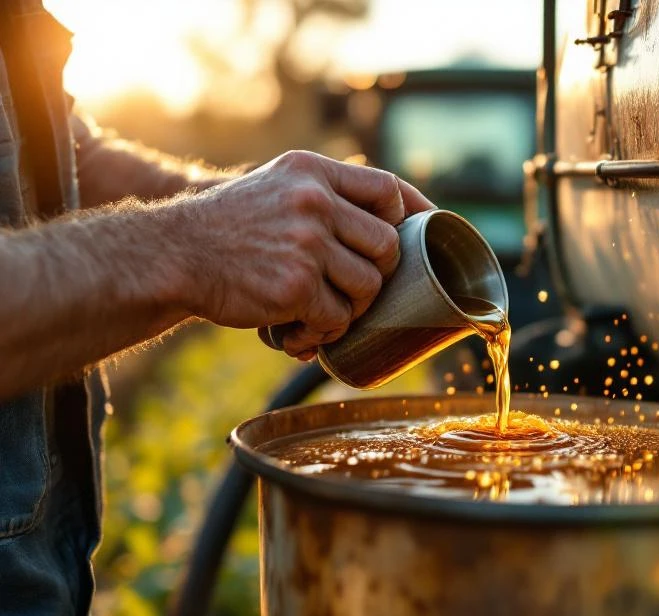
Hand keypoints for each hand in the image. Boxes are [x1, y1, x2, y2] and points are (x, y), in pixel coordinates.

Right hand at [178, 150, 433, 359]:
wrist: (172, 254)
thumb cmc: (228, 228)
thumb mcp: (277, 187)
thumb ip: (326, 195)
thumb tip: (395, 218)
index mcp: (312, 172)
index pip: (388, 188)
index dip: (411, 216)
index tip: (419, 235)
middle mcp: (314, 201)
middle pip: (388, 247)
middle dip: (377, 276)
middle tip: (348, 289)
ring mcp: (307, 243)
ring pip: (368, 288)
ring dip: (349, 309)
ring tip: (318, 313)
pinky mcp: (296, 286)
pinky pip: (337, 319)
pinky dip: (323, 334)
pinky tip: (298, 331)